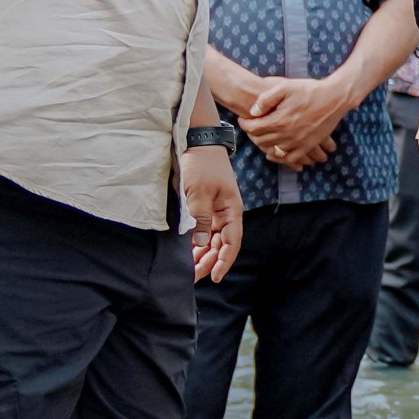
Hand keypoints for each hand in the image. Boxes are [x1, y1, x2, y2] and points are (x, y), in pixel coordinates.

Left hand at [183, 143, 242, 281]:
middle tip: (193, 277)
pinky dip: (195, 243)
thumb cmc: (202, 164)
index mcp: (231, 210)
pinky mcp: (201, 206)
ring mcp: (213, 211)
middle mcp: (225, 213)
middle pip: (221, 244)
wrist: (196, 141)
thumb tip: (203, 244)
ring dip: (201, 254)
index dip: (224, 261)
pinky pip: (201, 230)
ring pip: (210, 240)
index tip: (214, 277)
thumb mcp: (199, 192)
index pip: (232, 242)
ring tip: (189, 269)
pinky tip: (186, 252)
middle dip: (209, 262)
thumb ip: (200, 219)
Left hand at [236, 76, 351, 170]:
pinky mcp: (308, 146)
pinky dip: (280, 158)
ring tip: (261, 137)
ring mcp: (298, 142)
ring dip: (264, 145)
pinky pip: (290, 158)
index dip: (244, 124)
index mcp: (279, 120)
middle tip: (251, 127)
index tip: (243, 119)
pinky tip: (275, 153)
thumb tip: (253, 112)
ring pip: (273, 151)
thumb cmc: (310, 90)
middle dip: (252, 134)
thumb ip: (266, 99)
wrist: (335, 98)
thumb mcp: (285, 86)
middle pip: (261, 141)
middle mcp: (287, 134)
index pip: (253, 128)